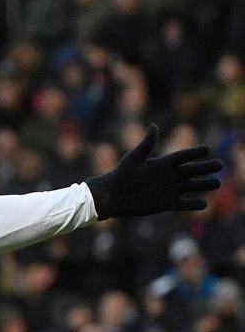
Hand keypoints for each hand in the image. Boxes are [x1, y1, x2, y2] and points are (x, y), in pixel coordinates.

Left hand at [85, 125, 221, 218]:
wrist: (112, 196)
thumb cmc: (120, 175)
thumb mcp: (134, 158)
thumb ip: (146, 144)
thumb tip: (154, 126)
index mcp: (162, 164)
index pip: (183, 156)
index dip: (195, 153)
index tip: (207, 149)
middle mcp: (168, 176)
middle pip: (191, 171)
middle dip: (205, 168)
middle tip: (219, 165)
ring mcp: (168, 190)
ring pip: (191, 187)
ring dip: (204, 185)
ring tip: (217, 183)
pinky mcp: (165, 204)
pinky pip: (183, 204)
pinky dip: (193, 204)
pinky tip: (204, 204)